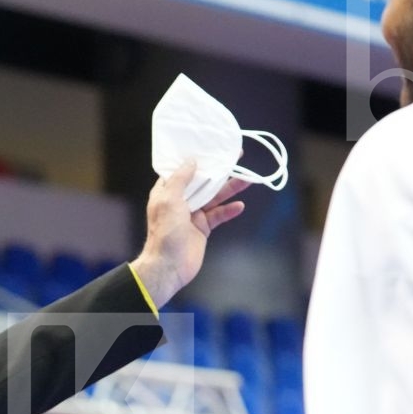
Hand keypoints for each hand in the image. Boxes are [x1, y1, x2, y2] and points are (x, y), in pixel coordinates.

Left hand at [128, 161, 245, 308]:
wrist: (169, 265)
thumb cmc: (165, 232)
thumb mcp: (169, 200)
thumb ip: (180, 180)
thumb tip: (191, 162)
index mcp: (167, 192)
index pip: (181, 171)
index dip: (195, 160)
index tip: (210, 148)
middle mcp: (180, 201)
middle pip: (202, 182)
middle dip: (218, 171)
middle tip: (236, 158)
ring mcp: (192, 215)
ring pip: (214, 198)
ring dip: (229, 189)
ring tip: (247, 179)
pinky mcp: (203, 228)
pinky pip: (218, 215)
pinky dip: (229, 210)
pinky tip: (240, 205)